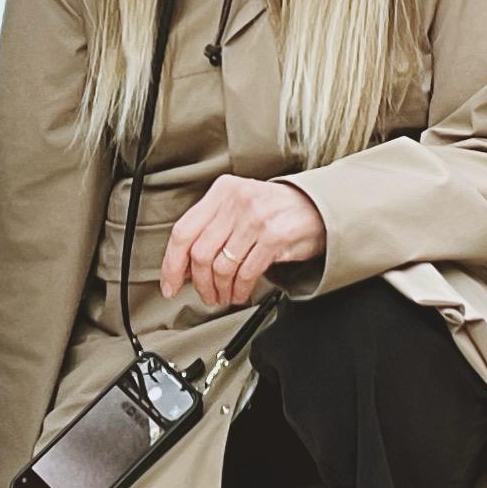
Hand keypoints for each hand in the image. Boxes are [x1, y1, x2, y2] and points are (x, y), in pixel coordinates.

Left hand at [158, 173, 325, 310]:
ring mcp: (256, 218)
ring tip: (225, 295)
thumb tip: (182, 268)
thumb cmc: (273, 210)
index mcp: (221, 191)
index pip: (183, 231)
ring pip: (222, 266)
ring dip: (220, 290)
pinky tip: (241, 292)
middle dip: (200, 283)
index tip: (170, 285)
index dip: (172, 264)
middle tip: (206, 295)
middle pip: (200, 253)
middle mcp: (237, 200)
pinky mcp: (275, 236)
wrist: (316, 206)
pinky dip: (240, 289)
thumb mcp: (237, 207)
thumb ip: (210, 231)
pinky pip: (246, 272)